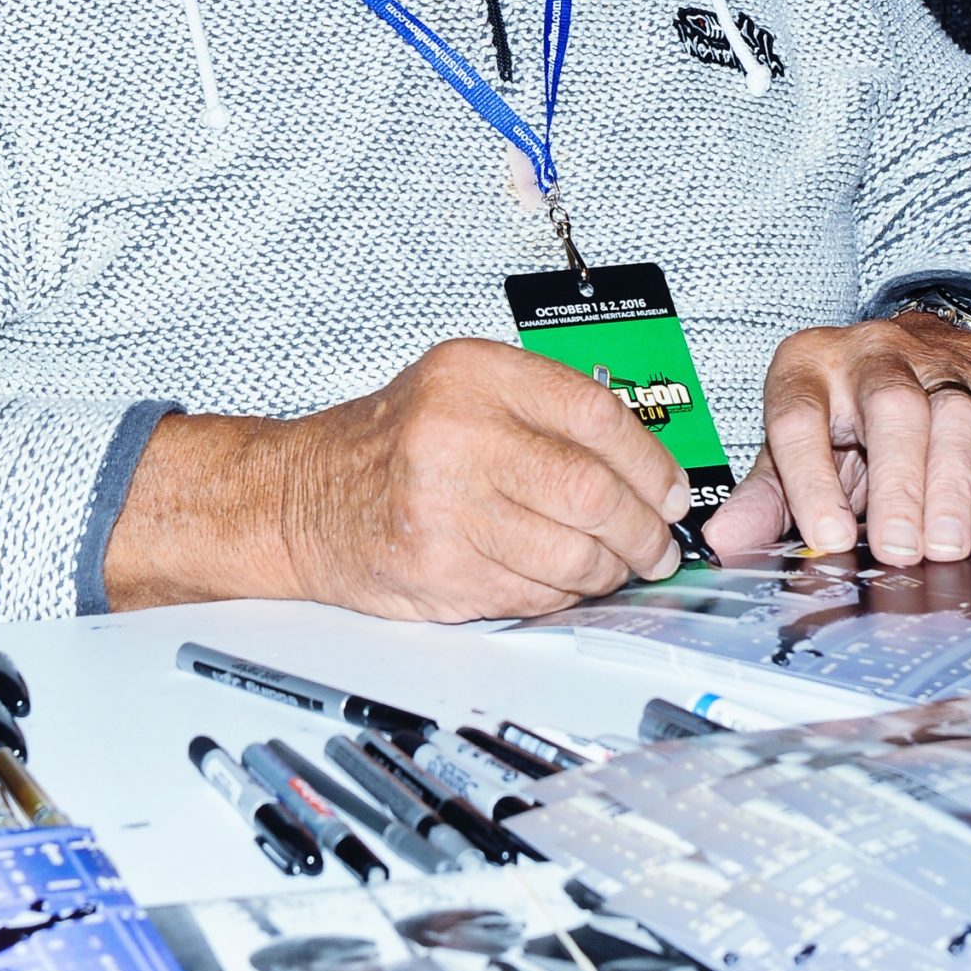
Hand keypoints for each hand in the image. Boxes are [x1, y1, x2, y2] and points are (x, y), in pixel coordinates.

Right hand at [106, 339, 691, 618]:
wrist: (300, 497)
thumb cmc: (389, 445)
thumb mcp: (460, 391)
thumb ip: (544, 413)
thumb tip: (645, 468)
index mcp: (472, 374)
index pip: (595, 415)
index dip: (651, 463)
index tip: (670, 492)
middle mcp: (457, 432)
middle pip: (592, 491)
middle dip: (643, 531)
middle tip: (657, 546)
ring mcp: (443, 505)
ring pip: (572, 552)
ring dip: (610, 572)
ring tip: (613, 568)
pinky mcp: (438, 568)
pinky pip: (534, 592)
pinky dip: (564, 596)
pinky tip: (560, 582)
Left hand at [704, 312, 970, 566]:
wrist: (918, 349)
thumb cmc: (844, 413)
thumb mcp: (792, 444)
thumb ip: (764, 496)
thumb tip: (724, 543)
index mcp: (808, 368)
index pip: (801, 417)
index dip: (811, 478)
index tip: (826, 537)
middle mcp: (872, 355)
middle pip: (890, 408)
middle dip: (898, 484)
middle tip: (900, 550)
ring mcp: (936, 365)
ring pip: (952, 417)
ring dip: (952, 489)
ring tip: (945, 547)